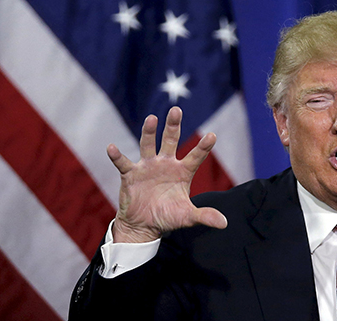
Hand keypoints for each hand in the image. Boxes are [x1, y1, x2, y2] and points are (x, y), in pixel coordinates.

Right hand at [107, 106, 227, 242]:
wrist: (143, 225)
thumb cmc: (167, 217)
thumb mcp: (187, 217)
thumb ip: (204, 216)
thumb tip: (224, 223)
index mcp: (183, 172)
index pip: (196, 156)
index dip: (203, 147)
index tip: (213, 136)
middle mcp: (166, 164)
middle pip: (171, 141)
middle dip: (173, 126)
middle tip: (176, 110)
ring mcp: (148, 167)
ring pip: (148, 145)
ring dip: (149, 132)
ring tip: (151, 119)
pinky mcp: (131, 174)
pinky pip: (123, 162)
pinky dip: (117, 156)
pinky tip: (112, 147)